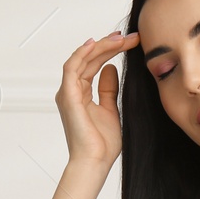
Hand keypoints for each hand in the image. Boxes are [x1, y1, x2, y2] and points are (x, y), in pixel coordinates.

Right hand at [55, 30, 137, 167]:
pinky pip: (72, 68)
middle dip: (110, 44)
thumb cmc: (102, 143)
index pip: (95, 63)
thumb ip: (108, 89)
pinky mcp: (68, 96)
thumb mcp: (111, 109)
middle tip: (130, 37)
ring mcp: (68, 92)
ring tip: (120, 39)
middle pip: (89, 58)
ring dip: (101, 46)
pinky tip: (95, 43)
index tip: (131, 42)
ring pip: (82, 59)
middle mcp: (72, 90)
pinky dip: (82, 54)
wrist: (96, 162)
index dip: (111, 50)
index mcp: (81, 93)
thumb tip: (110, 68)